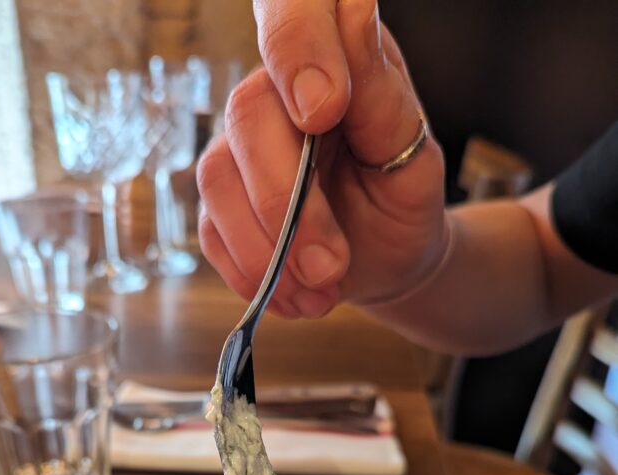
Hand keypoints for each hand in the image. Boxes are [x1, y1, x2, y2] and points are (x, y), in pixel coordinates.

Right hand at [197, 0, 446, 319]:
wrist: (388, 259)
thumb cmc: (402, 197)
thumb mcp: (412, 152)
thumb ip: (380, 95)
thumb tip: (355, 13)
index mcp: (331, 57)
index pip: (293, 12)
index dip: (296, 48)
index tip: (322, 110)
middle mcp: (274, 91)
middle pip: (247, 117)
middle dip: (287, 202)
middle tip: (331, 263)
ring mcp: (240, 148)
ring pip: (218, 179)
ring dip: (268, 250)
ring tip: (323, 289)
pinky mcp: (222, 204)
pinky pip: (212, 232)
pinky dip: (253, 275)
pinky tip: (297, 297)